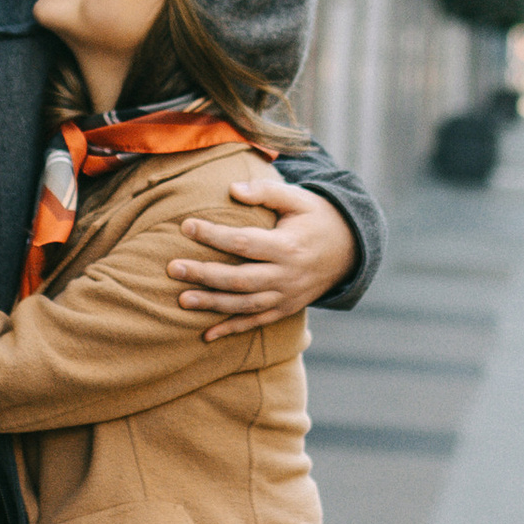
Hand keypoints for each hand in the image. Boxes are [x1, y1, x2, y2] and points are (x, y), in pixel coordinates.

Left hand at [168, 174, 356, 325]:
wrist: (350, 249)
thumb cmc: (316, 217)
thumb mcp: (299, 198)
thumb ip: (266, 192)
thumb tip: (232, 189)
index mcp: (288, 246)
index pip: (244, 242)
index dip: (214, 235)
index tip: (186, 226)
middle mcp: (287, 275)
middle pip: (240, 279)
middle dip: (204, 275)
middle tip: (173, 268)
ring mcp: (287, 296)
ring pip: (245, 304)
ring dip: (212, 305)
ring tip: (182, 299)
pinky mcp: (286, 309)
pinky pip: (257, 323)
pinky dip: (232, 330)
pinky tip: (207, 335)